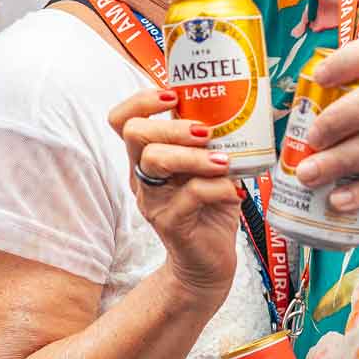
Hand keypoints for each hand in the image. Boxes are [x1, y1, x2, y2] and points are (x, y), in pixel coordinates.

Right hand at [109, 87, 243, 304]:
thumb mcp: (206, 169)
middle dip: (172, 126)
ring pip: (156, 161)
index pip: (122, 120)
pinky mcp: (170, 223)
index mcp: (147, 158)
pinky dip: (216, 186)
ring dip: (194, 155)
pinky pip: (190, 195)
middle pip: (135, 134)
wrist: (209, 262)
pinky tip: (233, 190)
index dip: (140, 101)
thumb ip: (208, 143)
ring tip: (224, 161)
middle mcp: (142, 176)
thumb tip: (236, 106)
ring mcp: (153, 200)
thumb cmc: (209, 209)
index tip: (172, 96)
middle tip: (205, 132)